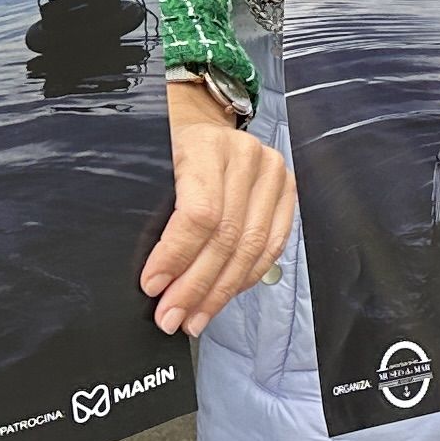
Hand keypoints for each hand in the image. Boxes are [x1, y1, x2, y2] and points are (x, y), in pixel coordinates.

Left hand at [144, 77, 293, 335]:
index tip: (153, 287)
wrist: (202, 123)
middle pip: (228, 236)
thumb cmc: (169, 150)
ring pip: (252, 247)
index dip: (176, 256)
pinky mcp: (287, 191)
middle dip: (197, 286)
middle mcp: (247, 156)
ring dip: (221, 291)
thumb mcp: (152, 167)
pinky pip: (272, 245)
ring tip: (195, 318)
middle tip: (172, 318)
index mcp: (207, 146)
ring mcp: (273, 173)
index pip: (199, 213)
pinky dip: (246, 277)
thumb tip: (153, 279)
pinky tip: (223, 296)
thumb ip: (154, 213)